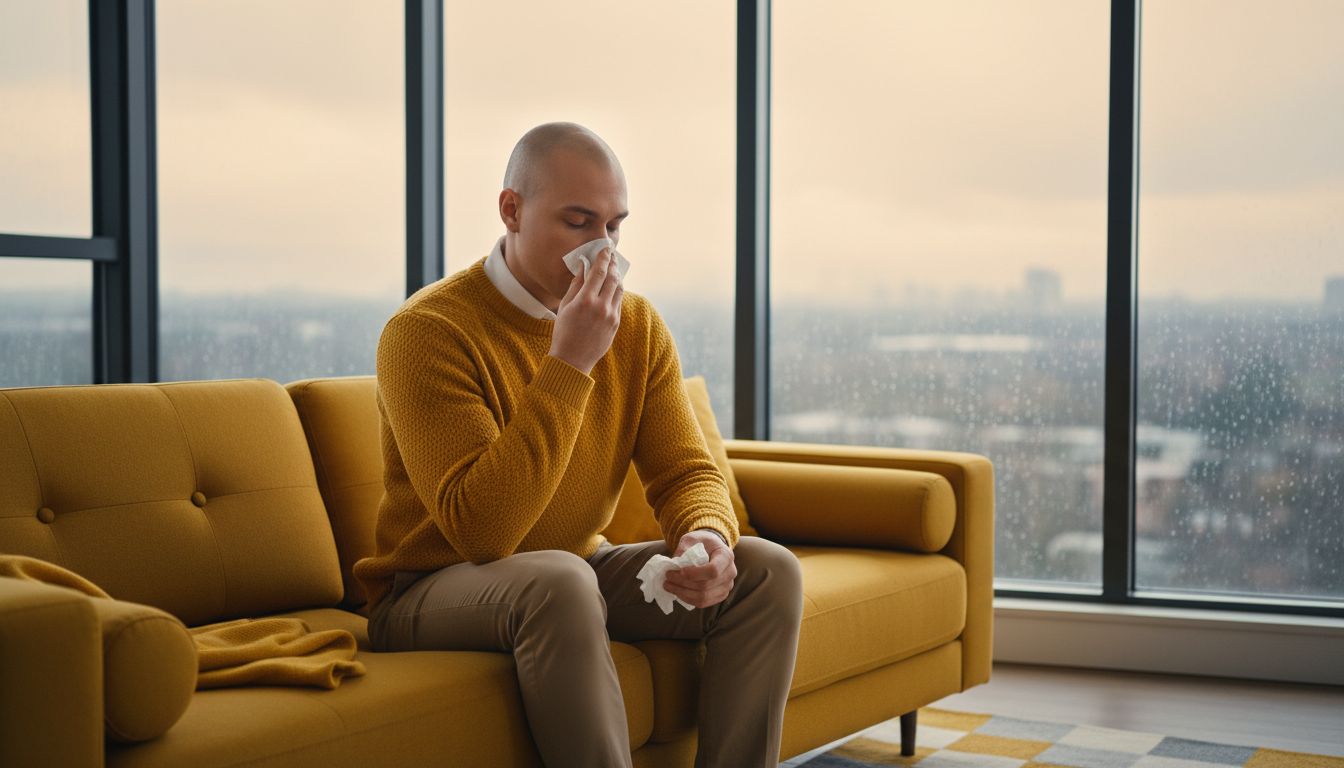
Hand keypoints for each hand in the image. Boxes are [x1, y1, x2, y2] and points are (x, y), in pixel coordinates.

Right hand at [548, 248, 623, 374]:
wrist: (572, 359)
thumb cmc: (564, 331)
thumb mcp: (565, 306)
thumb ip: (576, 284)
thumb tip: (584, 267)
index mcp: (585, 301)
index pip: (599, 272)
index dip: (603, 258)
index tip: (605, 249)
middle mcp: (601, 307)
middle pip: (612, 278)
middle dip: (612, 264)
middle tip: (611, 255)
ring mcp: (610, 316)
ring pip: (619, 289)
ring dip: (617, 276)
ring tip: (613, 268)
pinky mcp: (616, 323)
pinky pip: (618, 301)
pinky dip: (616, 290)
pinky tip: (613, 286)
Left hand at [663, 530, 735, 608]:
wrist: (712, 549)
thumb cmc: (702, 542)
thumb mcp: (692, 538)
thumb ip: (685, 547)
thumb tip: (675, 562)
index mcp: (726, 556)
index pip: (713, 570)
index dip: (695, 574)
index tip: (680, 570)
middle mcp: (730, 573)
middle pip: (706, 586)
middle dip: (683, 583)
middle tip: (667, 577)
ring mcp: (727, 586)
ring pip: (704, 597)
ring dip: (683, 593)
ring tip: (668, 585)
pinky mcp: (720, 595)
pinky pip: (703, 603)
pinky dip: (687, 599)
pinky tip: (677, 591)